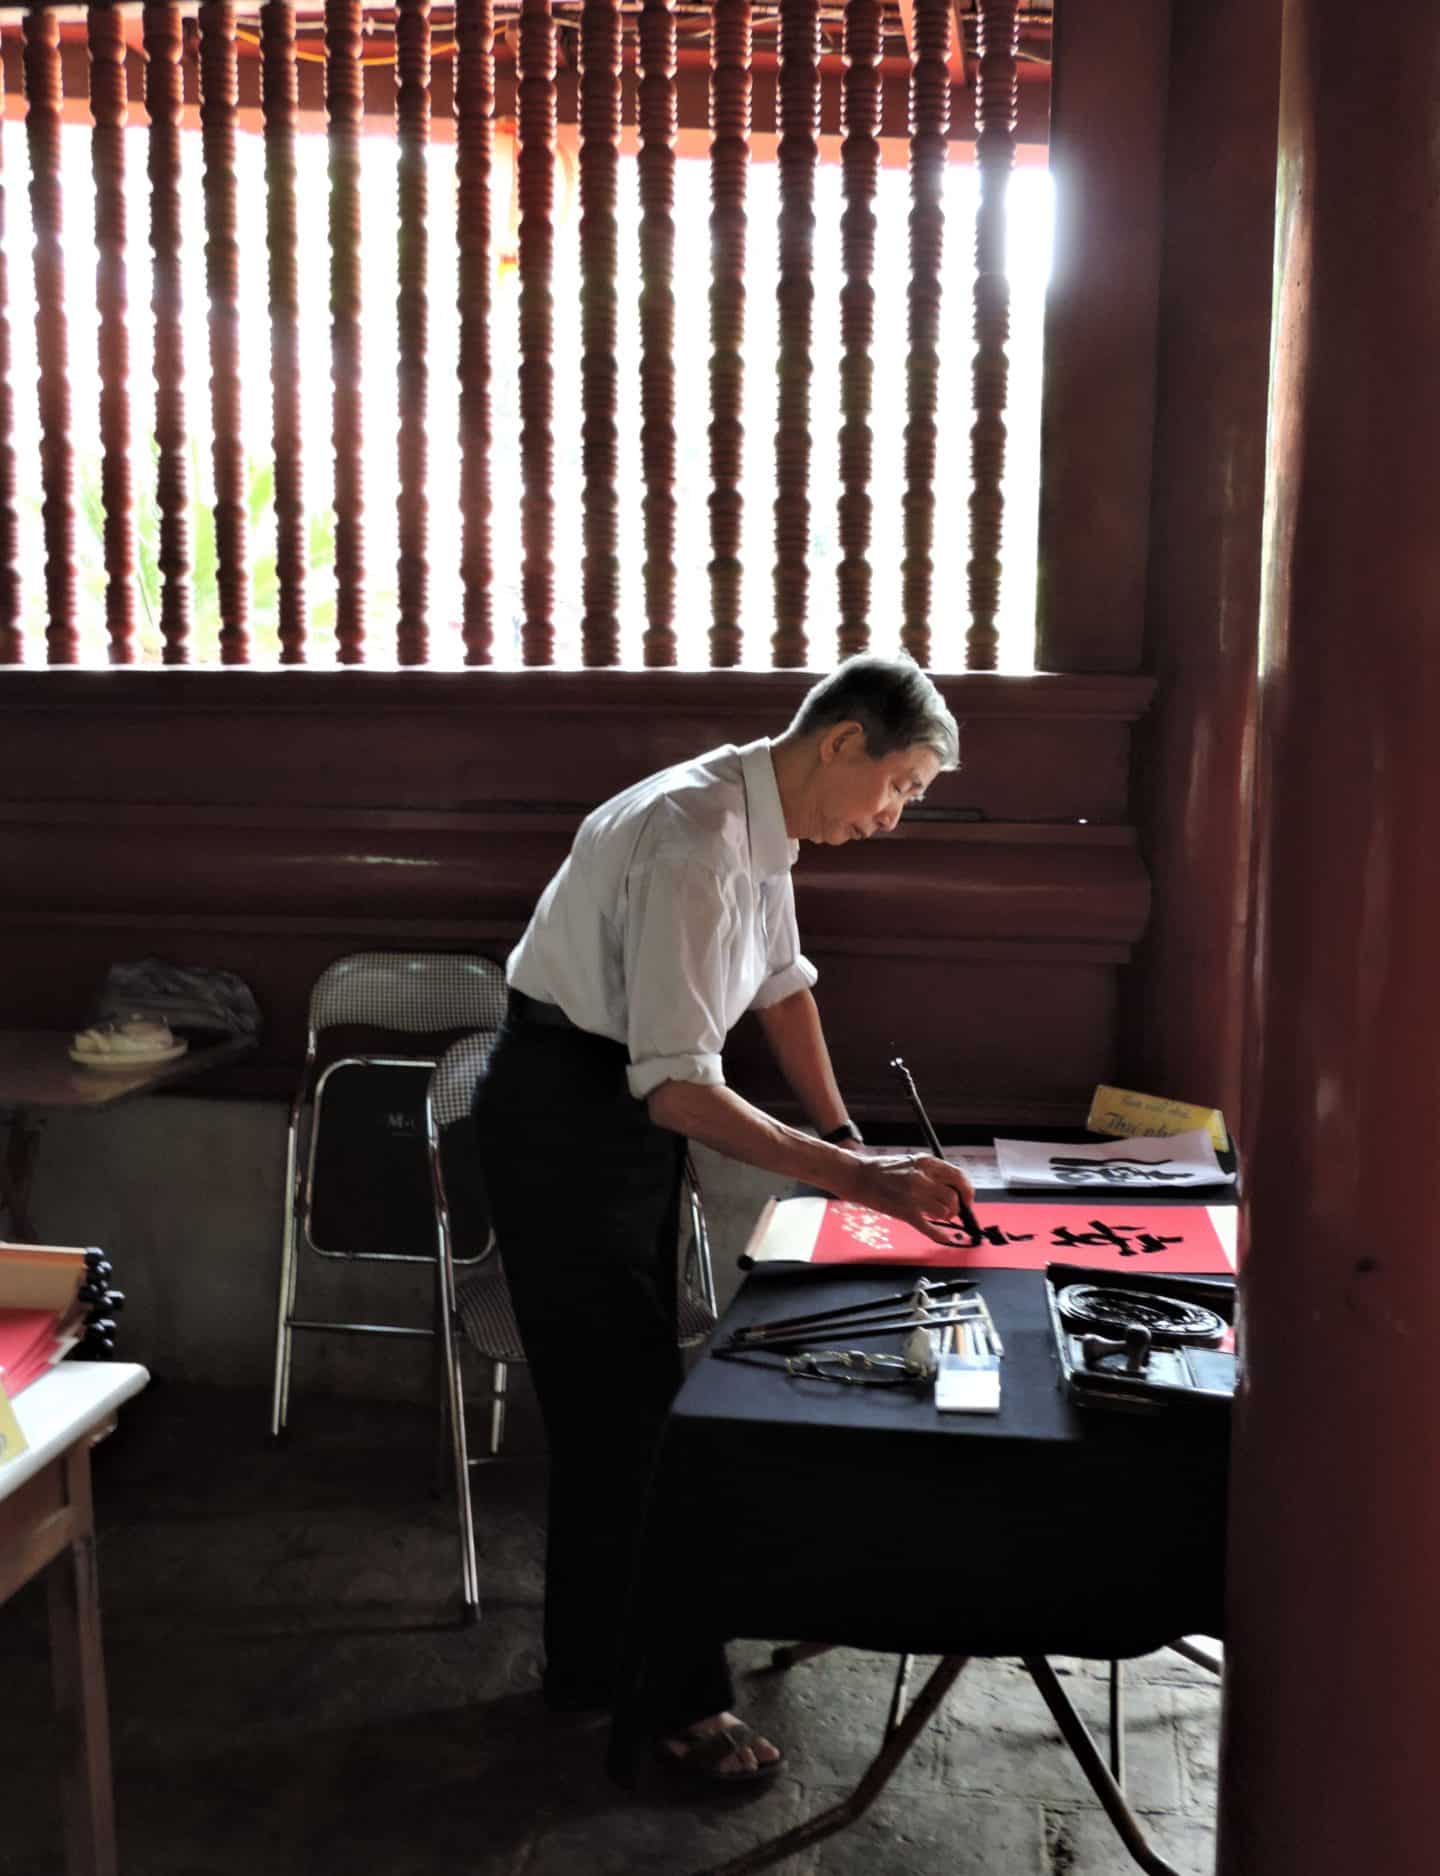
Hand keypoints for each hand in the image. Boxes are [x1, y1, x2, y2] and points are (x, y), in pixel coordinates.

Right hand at [848, 1153, 976, 1246]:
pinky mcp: (905, 1212)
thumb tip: (951, 1188)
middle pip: (953, 1197)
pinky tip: (945, 1238)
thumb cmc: (882, 1169)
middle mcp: (922, 1178)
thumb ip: (930, 1172)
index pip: (958, 1176)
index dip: (967, 1190)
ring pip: (944, 1211)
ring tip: (938, 1216)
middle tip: (953, 1212)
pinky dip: (940, 1235)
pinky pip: (929, 1228)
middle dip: (957, 1208)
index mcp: (925, 1162)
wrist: (857, 1175)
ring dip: (945, 1217)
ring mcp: (913, 1195)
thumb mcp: (910, 1161)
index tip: (967, 1199)